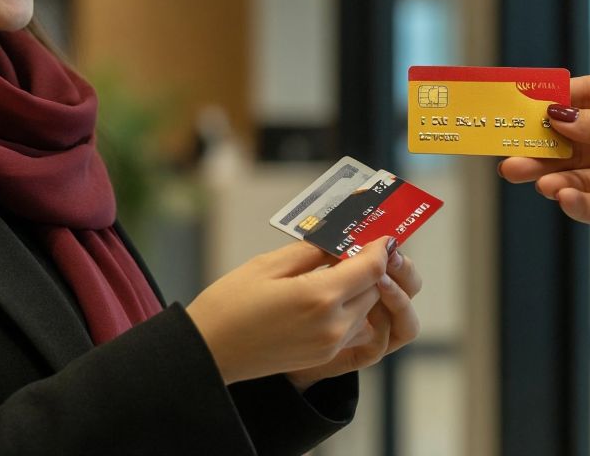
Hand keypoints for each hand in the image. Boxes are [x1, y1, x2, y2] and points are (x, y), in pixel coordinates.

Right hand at [185, 238, 394, 385]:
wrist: (210, 351)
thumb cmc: (230, 303)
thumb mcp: (268, 265)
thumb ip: (312, 250)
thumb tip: (341, 238)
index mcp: (319, 297)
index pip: (371, 268)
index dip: (379, 247)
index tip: (379, 234)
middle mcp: (333, 325)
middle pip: (374, 288)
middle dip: (368, 267)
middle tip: (353, 246)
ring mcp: (330, 344)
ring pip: (366, 309)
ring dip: (360, 288)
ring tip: (336, 269)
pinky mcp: (325, 356)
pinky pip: (353, 327)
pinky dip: (349, 308)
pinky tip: (325, 293)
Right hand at [498, 71, 589, 242]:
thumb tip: (556, 117)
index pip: (587, 97)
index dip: (553, 104)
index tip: (517, 111)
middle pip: (576, 140)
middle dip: (543, 148)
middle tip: (509, 156)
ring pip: (582, 174)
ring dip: (555, 177)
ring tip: (531, 179)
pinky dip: (578, 202)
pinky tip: (563, 197)